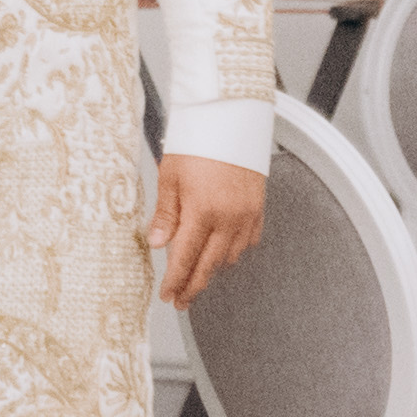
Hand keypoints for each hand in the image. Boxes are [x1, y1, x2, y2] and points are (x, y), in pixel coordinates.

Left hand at [145, 151, 266, 308]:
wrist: (231, 118)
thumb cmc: (199, 140)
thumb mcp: (170, 177)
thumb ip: (166, 214)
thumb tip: (158, 243)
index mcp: (202, 212)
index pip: (185, 259)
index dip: (175, 281)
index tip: (169, 295)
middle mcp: (228, 218)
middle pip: (209, 266)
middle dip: (194, 286)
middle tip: (182, 299)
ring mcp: (246, 215)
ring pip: (230, 257)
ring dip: (213, 269)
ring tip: (199, 274)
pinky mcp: (258, 207)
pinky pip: (249, 241)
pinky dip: (235, 251)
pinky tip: (223, 251)